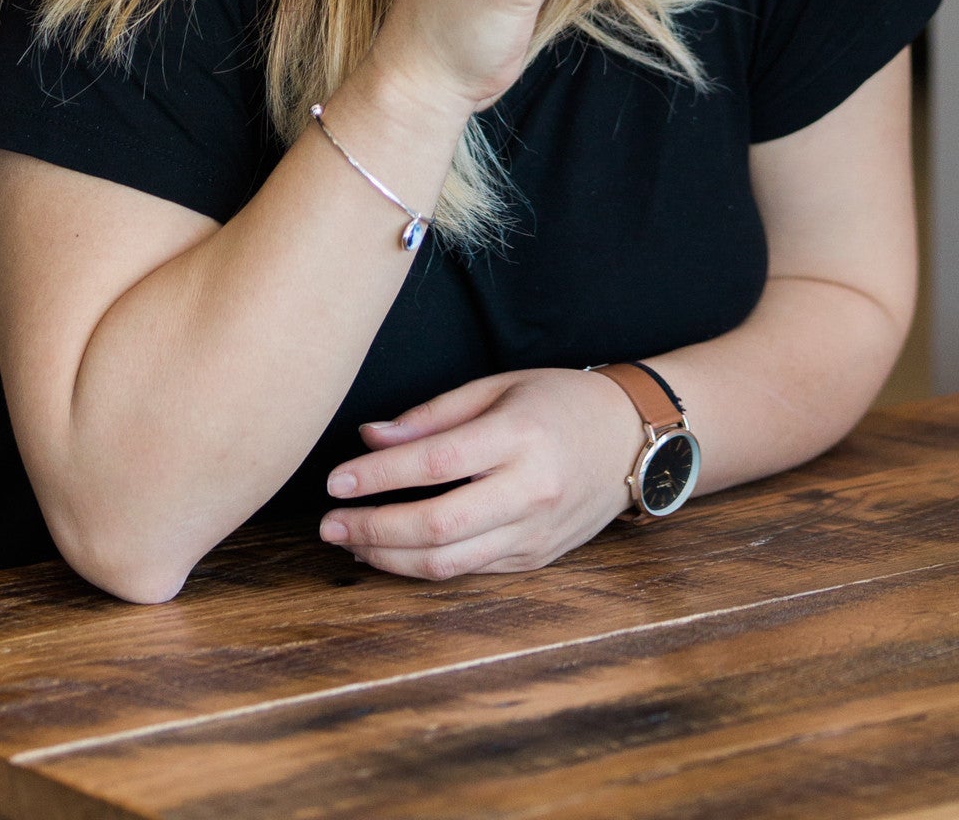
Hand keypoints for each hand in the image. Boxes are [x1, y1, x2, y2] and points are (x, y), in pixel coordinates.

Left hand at [319, 368, 646, 578]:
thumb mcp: (500, 387)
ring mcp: (535, 531)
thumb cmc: (558, 401)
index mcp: (520, 435)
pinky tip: (391, 553)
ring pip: (450, 563)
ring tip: (351, 543)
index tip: (336, 479)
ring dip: (389, 558)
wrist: (630, 439)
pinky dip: (422, 567)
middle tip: (329, 523)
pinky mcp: (535, 558)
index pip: (437, 462)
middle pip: (439, 524)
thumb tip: (369, 439)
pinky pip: (469, 571)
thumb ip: (434, 415)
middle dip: (374, 529)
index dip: (379, 475)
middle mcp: (530, 489)